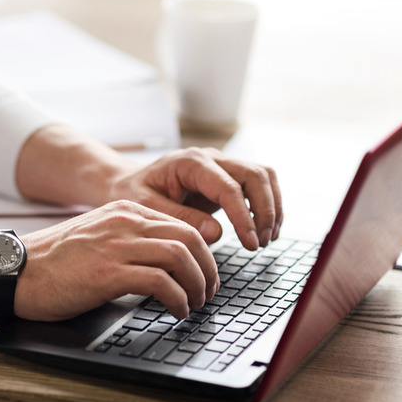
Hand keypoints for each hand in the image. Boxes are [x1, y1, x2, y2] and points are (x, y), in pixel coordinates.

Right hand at [15, 200, 217, 321]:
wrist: (12, 271)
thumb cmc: (50, 263)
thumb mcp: (95, 238)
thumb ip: (127, 241)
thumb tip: (162, 264)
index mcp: (123, 211)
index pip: (181, 224)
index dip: (202, 254)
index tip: (203, 276)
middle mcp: (124, 222)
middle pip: (190, 237)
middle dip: (208, 269)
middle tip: (208, 293)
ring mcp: (116, 245)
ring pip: (182, 256)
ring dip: (197, 285)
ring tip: (194, 304)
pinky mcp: (108, 272)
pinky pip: (161, 281)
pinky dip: (178, 299)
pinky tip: (175, 311)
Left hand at [107, 147, 282, 249]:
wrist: (130, 182)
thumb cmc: (134, 193)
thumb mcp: (147, 207)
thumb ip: (180, 218)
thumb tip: (216, 233)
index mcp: (190, 163)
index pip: (229, 186)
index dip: (244, 216)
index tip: (251, 243)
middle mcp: (211, 158)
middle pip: (255, 175)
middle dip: (265, 210)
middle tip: (261, 243)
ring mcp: (222, 165)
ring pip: (263, 176)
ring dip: (272, 207)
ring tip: (266, 240)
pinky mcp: (228, 177)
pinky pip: (258, 185)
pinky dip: (267, 206)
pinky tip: (264, 231)